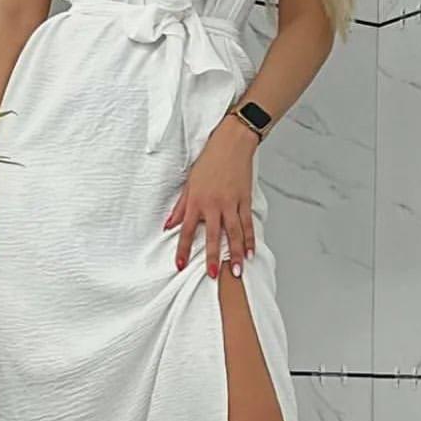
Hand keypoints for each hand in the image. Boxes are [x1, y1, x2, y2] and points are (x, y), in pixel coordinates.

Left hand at [164, 114, 259, 278]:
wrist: (231, 144)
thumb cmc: (209, 161)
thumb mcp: (189, 183)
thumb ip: (180, 207)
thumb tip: (169, 225)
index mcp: (197, 201)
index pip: (188, 230)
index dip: (184, 249)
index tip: (180, 266)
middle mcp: (214, 204)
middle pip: (215, 236)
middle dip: (214, 258)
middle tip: (214, 276)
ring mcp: (232, 203)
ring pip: (235, 233)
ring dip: (237, 253)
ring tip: (238, 271)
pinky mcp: (245, 200)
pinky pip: (248, 223)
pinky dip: (250, 239)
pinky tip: (251, 252)